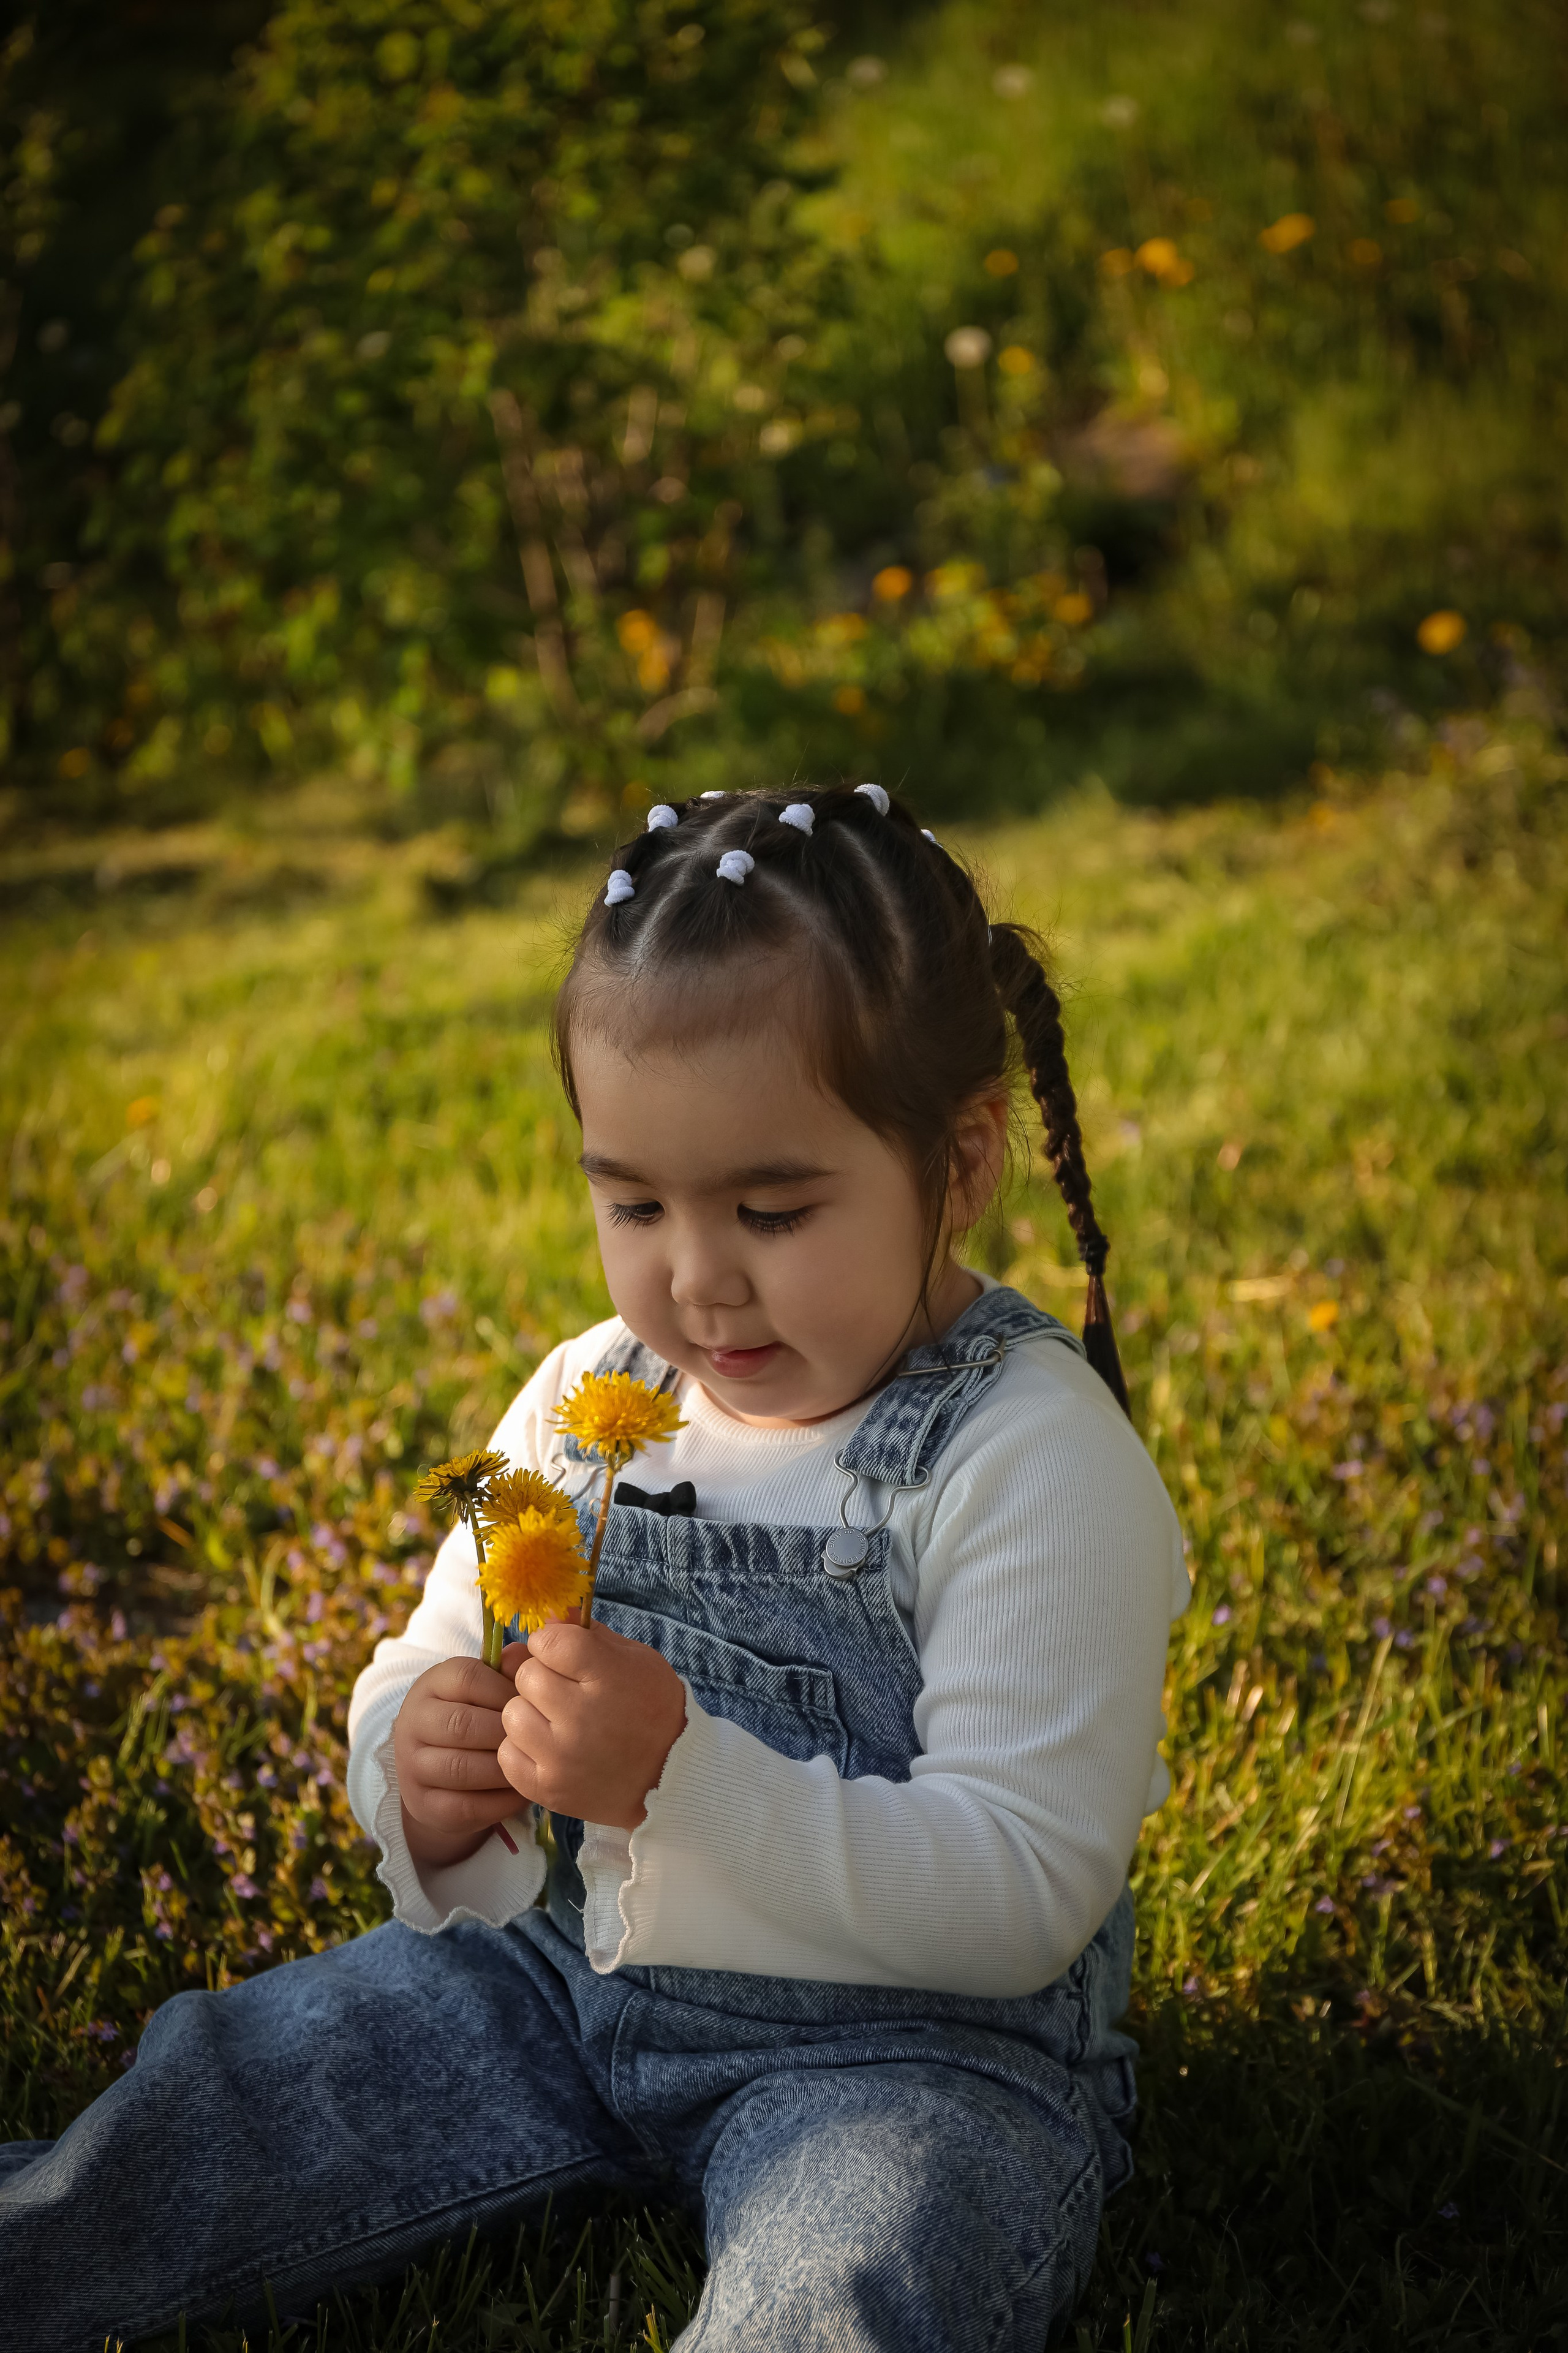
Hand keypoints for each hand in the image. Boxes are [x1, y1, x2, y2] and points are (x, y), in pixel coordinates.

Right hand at [393, 1653, 527, 1870]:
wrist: (442, 1770)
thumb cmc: (478, 1716)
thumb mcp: (488, 1689)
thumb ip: (509, 1671)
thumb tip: (522, 1657)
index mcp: (431, 1684)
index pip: (467, 1678)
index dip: (506, 1692)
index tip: (533, 1704)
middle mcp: (412, 1722)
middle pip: (463, 1725)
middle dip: (506, 1734)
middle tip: (537, 1740)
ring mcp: (411, 1766)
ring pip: (461, 1768)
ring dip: (504, 1770)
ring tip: (531, 1767)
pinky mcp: (421, 1805)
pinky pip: (464, 1806)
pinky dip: (499, 1802)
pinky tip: (520, 1792)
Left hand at [499, 1619, 686, 1832]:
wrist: (671, 1777)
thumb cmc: (652, 1710)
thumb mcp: (634, 1660)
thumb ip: (588, 1635)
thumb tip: (546, 1615)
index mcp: (609, 1677)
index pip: (549, 1642)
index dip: (552, 1644)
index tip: (564, 1655)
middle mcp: (583, 1717)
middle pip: (526, 1676)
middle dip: (541, 1677)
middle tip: (565, 1692)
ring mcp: (563, 1756)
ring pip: (512, 1714)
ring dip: (530, 1713)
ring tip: (555, 1722)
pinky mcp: (549, 1788)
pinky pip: (507, 1755)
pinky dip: (523, 1749)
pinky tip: (548, 1749)